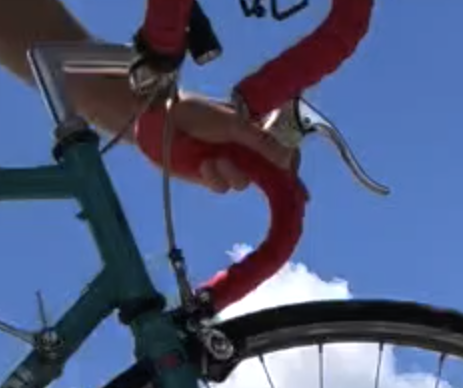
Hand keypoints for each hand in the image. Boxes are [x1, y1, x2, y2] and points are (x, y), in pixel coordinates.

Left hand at [154, 94, 298, 194]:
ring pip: (243, 183)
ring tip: (216, 160)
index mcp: (255, 132)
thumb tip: (289, 162)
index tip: (300, 191)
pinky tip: (203, 164)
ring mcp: (228, 163)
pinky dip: (215, 177)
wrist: (162, 121)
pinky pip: (222, 186)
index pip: (282, 153)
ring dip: (232, 174)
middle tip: (280, 199)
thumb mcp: (236, 124)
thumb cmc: (199, 113)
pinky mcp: (210, 176)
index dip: (291, 170)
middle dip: (271, 185)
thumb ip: (263, 143)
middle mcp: (245, 150)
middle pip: (267, 174)